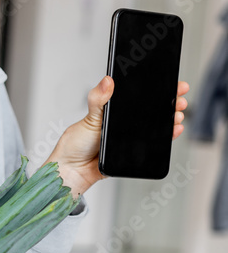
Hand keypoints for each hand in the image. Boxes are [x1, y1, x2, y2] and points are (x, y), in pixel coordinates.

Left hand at [45, 77, 190, 197]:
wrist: (73, 172)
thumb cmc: (75, 144)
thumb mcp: (88, 118)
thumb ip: (98, 100)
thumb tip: (107, 81)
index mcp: (113, 110)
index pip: (138, 96)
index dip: (155, 88)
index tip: (170, 82)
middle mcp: (123, 122)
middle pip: (151, 110)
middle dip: (168, 102)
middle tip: (178, 98)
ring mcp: (129, 137)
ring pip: (155, 126)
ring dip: (170, 119)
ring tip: (177, 114)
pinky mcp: (133, 152)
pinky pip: (153, 144)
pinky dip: (166, 137)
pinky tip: (173, 130)